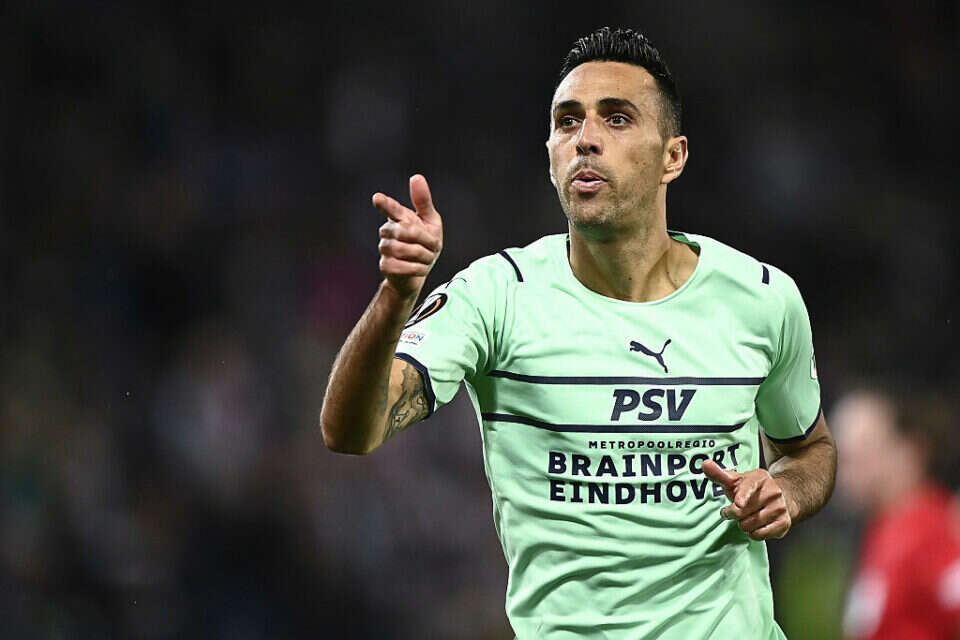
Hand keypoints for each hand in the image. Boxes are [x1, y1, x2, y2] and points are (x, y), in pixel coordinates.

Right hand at [372, 175, 443, 298]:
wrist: (420, 271)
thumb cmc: (426, 243)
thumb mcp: (431, 222)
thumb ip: (423, 201)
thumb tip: (416, 176)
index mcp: (400, 217)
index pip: (391, 208)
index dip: (384, 203)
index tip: (377, 198)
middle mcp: (388, 231)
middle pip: (406, 232)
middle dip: (426, 240)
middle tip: (435, 247)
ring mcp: (384, 248)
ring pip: (403, 250)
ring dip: (423, 256)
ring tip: (429, 259)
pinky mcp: (385, 265)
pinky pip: (400, 266)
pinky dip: (416, 268)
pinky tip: (422, 268)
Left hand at [702, 459, 793, 540]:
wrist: (782, 496)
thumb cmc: (752, 489)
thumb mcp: (736, 480)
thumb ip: (719, 474)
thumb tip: (705, 464)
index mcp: (759, 478)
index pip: (749, 487)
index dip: (743, 496)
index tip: (738, 504)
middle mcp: (773, 492)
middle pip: (743, 511)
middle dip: (733, 513)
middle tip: (734, 509)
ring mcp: (780, 508)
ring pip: (750, 525)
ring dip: (743, 524)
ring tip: (747, 516)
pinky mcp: (784, 523)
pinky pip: (760, 535)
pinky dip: (753, 533)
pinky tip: (756, 525)